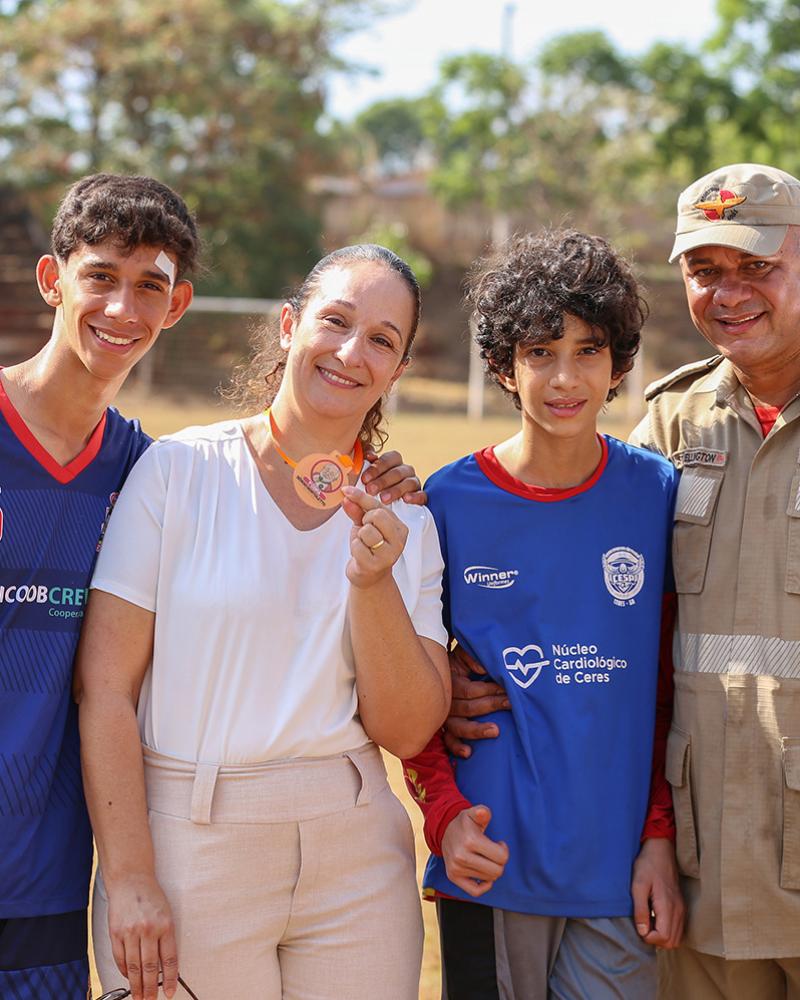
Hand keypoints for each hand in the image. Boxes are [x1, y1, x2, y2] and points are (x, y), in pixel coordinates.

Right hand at [106, 873, 177, 999]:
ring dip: (136, 985)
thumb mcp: (166, 913)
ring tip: (139, 996)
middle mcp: (148, 929)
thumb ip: (165, 937)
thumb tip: (164, 966)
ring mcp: (131, 932)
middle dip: (150, 988)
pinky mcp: (116, 933)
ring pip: (134, 967)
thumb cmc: (151, 896)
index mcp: (166, 925)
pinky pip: (120, 958)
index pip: (169, 959)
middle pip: (150, 967)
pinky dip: (124, 971)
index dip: (170, 979)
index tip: (169, 992)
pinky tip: (128, 977)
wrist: (130, 879)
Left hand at [342, 486, 407, 587]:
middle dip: (365, 521)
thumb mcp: (364, 524)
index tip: (347, 491)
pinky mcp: (376, 565)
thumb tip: (346, 495)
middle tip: (366, 532)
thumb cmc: (368, 547)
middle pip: (376, 515)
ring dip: (359, 537)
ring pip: (366, 531)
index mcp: (400, 527)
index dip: (360, 497)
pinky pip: (358, 546)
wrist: (368, 574)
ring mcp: (389, 554)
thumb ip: (357, 508)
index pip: (379, 506)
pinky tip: (361, 555)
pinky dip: (355, 548)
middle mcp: (399, 540)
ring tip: (364, 545)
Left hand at [362, 449, 425, 504]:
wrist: (385, 509)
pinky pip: (422, 495)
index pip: (388, 458)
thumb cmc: (374, 488)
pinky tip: (406, 499)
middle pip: (397, 472)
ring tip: (383, 499)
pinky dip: (415, 497)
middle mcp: (406, 470)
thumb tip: (369, 455)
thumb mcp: (368, 476)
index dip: (376, 468)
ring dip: (396, 490)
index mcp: (394, 461)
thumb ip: (367, 462)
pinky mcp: (421, 497)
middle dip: (382, 481)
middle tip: (370, 490)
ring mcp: (414, 483)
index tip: (364, 479)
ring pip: (409, 483)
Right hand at [441, 804, 508, 896]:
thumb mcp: (473, 813)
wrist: (444, 830)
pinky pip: (475, 891)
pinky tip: (484, 876)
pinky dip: (484, 886)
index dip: (504, 850)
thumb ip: (482, 812)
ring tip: (485, 858)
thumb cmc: (464, 823)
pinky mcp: (453, 877)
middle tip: (493, 853)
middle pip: (497, 871)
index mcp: (470, 841)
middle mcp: (462, 857)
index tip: (499, 844)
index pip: (501, 857)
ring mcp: (456, 868)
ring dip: (491, 870)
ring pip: (489, 879)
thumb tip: (483, 812)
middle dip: (499, 862)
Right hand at [443, 645, 509, 758]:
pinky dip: (457, 748)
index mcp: (450, 683)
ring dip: (477, 730)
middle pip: (468, 708)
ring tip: (496, 731)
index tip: (506, 688)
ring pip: (458, 727)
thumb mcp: (461, 654)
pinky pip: (448, 741)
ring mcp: (445, 717)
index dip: (489, 690)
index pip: (470, 691)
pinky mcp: (446, 728)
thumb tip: (481, 668)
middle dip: (492, 705)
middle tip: (510, 703)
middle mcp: (446, 702)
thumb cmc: (456, 662)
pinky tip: (469, 752)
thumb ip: (470, 657)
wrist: (437, 672)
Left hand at [631, 837, 684, 948]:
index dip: (649, 937)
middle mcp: (678, 910)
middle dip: (655, 940)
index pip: (663, 937)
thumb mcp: (638, 885)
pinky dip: (667, 931)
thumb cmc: (647, 865)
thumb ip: (640, 909)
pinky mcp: (681, 907)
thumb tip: (643, 932)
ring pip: (676, 938)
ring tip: (648, 923)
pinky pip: (678, 929)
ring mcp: (681, 909)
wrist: (661, 850)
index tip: (639, 926)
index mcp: (667, 906)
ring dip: (662, 937)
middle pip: (671, 942)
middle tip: (643, 926)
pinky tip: (655, 919)